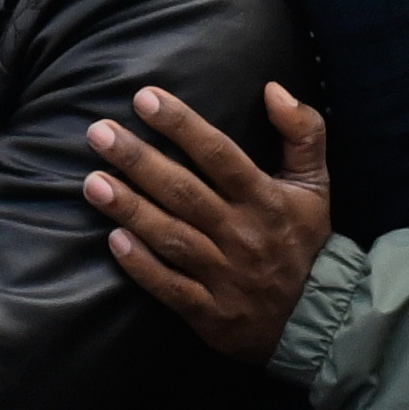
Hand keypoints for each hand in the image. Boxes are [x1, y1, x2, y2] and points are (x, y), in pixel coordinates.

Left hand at [89, 77, 336, 361]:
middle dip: (139, 161)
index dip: (181, 125)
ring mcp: (225, 276)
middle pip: (184, 192)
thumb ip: (303, 131)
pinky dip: (142, 266)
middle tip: (99, 133)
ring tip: (92, 182)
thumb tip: (274, 88)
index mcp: (265, 199)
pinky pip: (171, 288)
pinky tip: (114, 240)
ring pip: (171, 237)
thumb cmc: (304, 241)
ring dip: (130, 209)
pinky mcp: (211, 313)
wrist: (317, 321)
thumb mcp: (315, 184)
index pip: (219, 155)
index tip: (143, 98)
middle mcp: (243, 234)